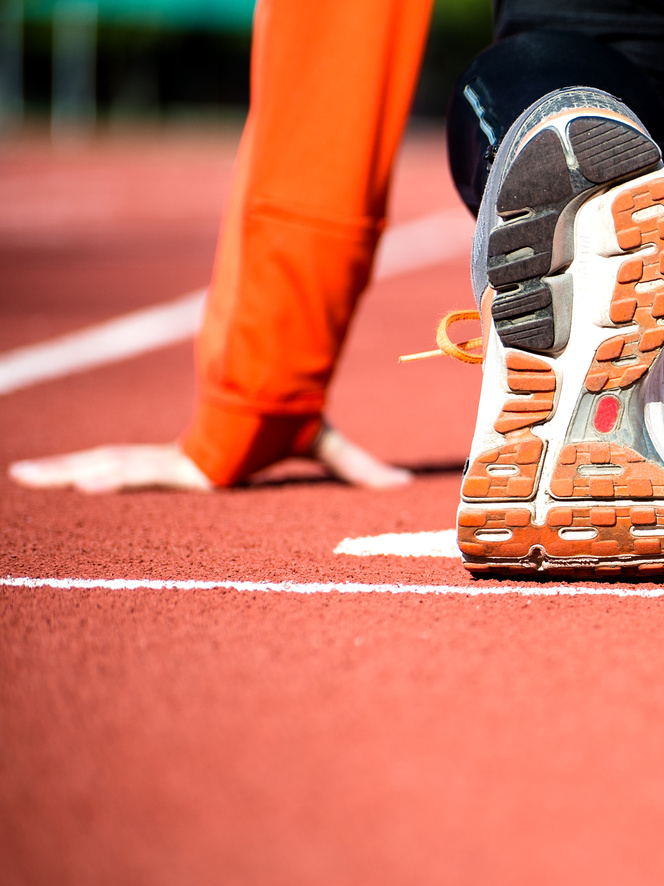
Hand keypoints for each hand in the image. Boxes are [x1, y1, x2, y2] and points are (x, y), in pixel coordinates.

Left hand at [8, 424, 411, 492]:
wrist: (289, 401)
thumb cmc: (298, 417)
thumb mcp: (325, 449)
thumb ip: (355, 469)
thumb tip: (403, 484)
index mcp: (204, 458)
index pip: (155, 469)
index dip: (118, 473)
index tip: (84, 479)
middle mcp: (181, 458)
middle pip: (117, 467)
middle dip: (71, 470)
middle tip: (26, 473)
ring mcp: (174, 460)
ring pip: (110, 468)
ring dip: (66, 473)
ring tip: (23, 476)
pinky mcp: (178, 463)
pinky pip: (127, 472)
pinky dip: (91, 476)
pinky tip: (54, 479)